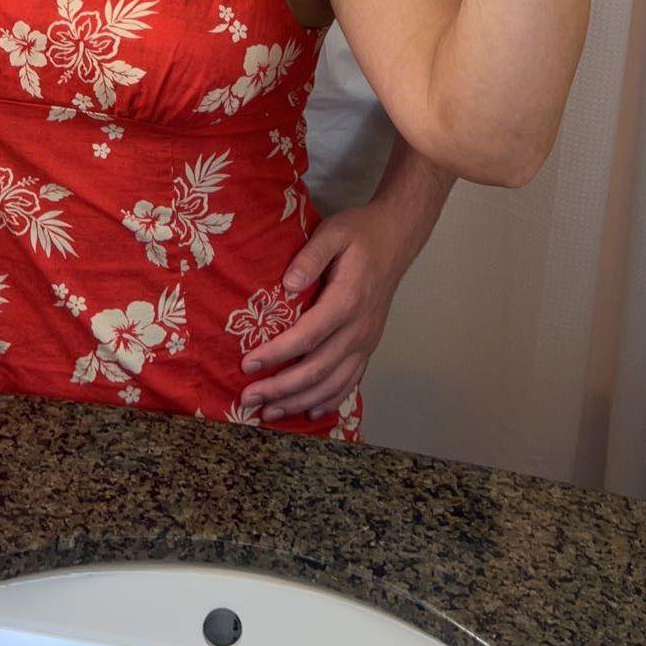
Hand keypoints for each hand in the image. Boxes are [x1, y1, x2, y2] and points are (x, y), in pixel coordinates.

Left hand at [236, 201, 415, 421]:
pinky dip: (328, 401)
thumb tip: (287, 284)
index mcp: (347, 300)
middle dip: (281, 389)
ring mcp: (366, 341)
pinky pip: (350, 382)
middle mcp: (359, 328)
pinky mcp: (369, 346)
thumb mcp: (333, 232)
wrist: (397, 238)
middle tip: (248, 398)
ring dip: (300, 402)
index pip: (308, 337)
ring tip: (269, 413)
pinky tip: (308, 411)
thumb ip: (310, 256)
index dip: (277, 355)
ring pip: (332, 384)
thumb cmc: (361, 233)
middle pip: (317, 369)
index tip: (247, 364)